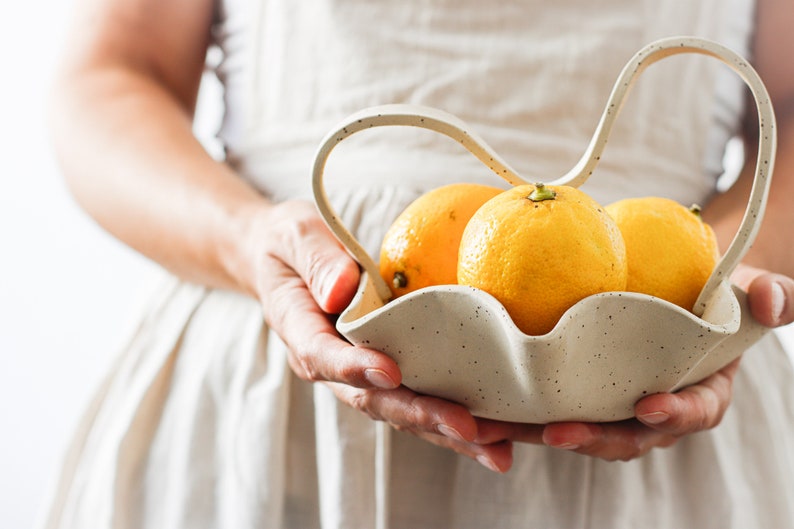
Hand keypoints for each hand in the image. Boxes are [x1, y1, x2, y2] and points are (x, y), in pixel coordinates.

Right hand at [249, 200, 514, 471]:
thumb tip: (343, 289)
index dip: (355, 368)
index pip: (325, 358)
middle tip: (468, 428)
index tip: (389, 371)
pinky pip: (429, 400)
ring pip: (411, 413)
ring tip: (501, 451)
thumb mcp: (294, 237)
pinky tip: (505, 438)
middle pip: (380, 401)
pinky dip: (466, 423)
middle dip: (425, 416)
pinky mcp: (396, 373)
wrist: (288, 262)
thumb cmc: (292, 246)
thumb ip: (317, 261)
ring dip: (457, 435)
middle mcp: (336, 367)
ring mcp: (367, 376)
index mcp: (305, 334)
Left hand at [474, 263, 793, 462]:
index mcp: (699, 392)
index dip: (675, 414)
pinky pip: (551, 408)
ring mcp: (613, 404)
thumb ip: (767, 294)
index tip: (649, 404)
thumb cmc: (712, 290)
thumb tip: (772, 301)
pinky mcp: (577, 392)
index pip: (693, 413)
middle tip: (559, 432)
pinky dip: (520, 413)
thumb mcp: (744, 287)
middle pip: (627, 436)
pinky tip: (485, 407)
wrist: (673, 286)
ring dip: (542, 433)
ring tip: (504, 429)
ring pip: (581, 430)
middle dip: (593, 438)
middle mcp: (654, 409)